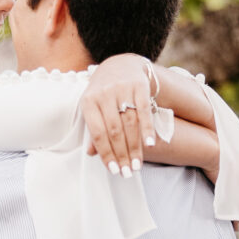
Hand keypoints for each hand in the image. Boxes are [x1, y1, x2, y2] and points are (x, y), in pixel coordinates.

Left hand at [79, 54, 156, 176]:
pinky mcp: (139, 86)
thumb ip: (93, 129)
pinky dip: (147, 129)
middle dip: (122, 154)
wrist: (121, 65)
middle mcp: (104, 94)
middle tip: (128, 172)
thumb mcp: (93, 107)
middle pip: (115, 131)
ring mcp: (122, 89)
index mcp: (88, 101)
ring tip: (137, 165)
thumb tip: (91, 154)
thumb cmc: (104, 93)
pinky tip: (150, 145)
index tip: (114, 170)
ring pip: (130, 124)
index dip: (106, 153)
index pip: (97, 133)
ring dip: (135, 147)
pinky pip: (144, 111)